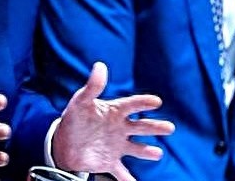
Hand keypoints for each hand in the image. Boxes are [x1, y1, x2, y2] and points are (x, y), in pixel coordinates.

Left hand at [52, 62, 174, 180]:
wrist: (64, 142)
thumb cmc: (74, 119)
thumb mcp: (80, 101)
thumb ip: (92, 86)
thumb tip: (99, 65)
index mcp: (113, 112)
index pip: (130, 105)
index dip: (142, 102)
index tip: (156, 101)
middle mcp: (119, 128)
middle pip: (140, 127)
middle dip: (155, 127)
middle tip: (170, 127)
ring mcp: (116, 146)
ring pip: (137, 148)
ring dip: (147, 151)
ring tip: (158, 153)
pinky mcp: (110, 161)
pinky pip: (123, 173)